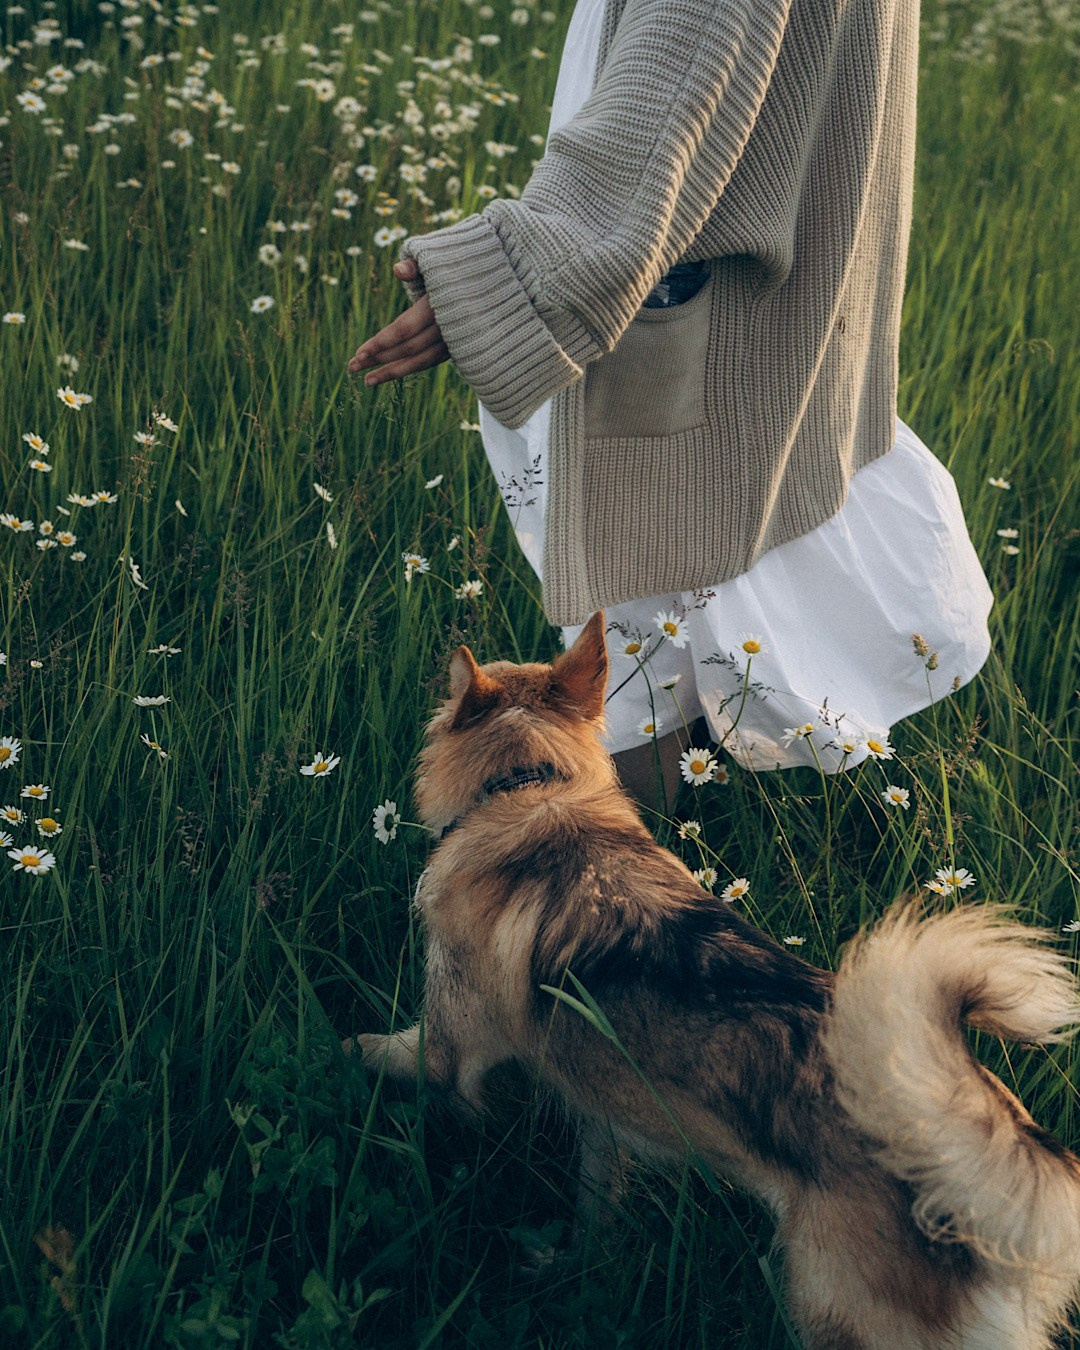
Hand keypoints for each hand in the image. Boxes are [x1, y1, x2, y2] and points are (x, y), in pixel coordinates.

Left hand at [348, 258, 449, 386]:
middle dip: (379, 359)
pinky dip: (410, 367)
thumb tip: (398, 270)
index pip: (405, 329)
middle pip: (409, 348)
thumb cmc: (458, 265)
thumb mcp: (436, 259)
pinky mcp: (458, 347)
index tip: (358, 353)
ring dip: (392, 372)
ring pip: (421, 361)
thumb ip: (415, 265)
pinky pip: (430, 361)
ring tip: (367, 381)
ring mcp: (456, 340)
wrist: (491, 281)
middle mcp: (449, 327)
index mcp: (440, 304)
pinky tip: (391, 371)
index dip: (380, 342)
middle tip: (351, 367)